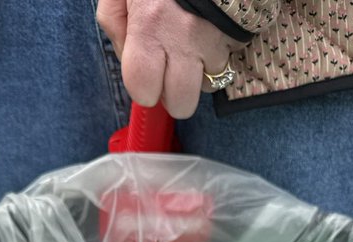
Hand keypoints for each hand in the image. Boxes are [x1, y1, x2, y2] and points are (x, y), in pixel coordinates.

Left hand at [97, 0, 238, 118]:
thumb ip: (116, 26)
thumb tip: (127, 59)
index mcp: (149, 28)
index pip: (144, 92)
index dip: (143, 88)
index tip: (145, 73)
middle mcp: (183, 39)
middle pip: (181, 104)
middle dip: (172, 94)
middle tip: (168, 70)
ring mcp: (214, 37)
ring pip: (208, 84)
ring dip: (197, 72)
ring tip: (189, 44)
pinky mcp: (236, 31)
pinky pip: (226, 58)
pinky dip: (215, 51)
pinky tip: (205, 30)